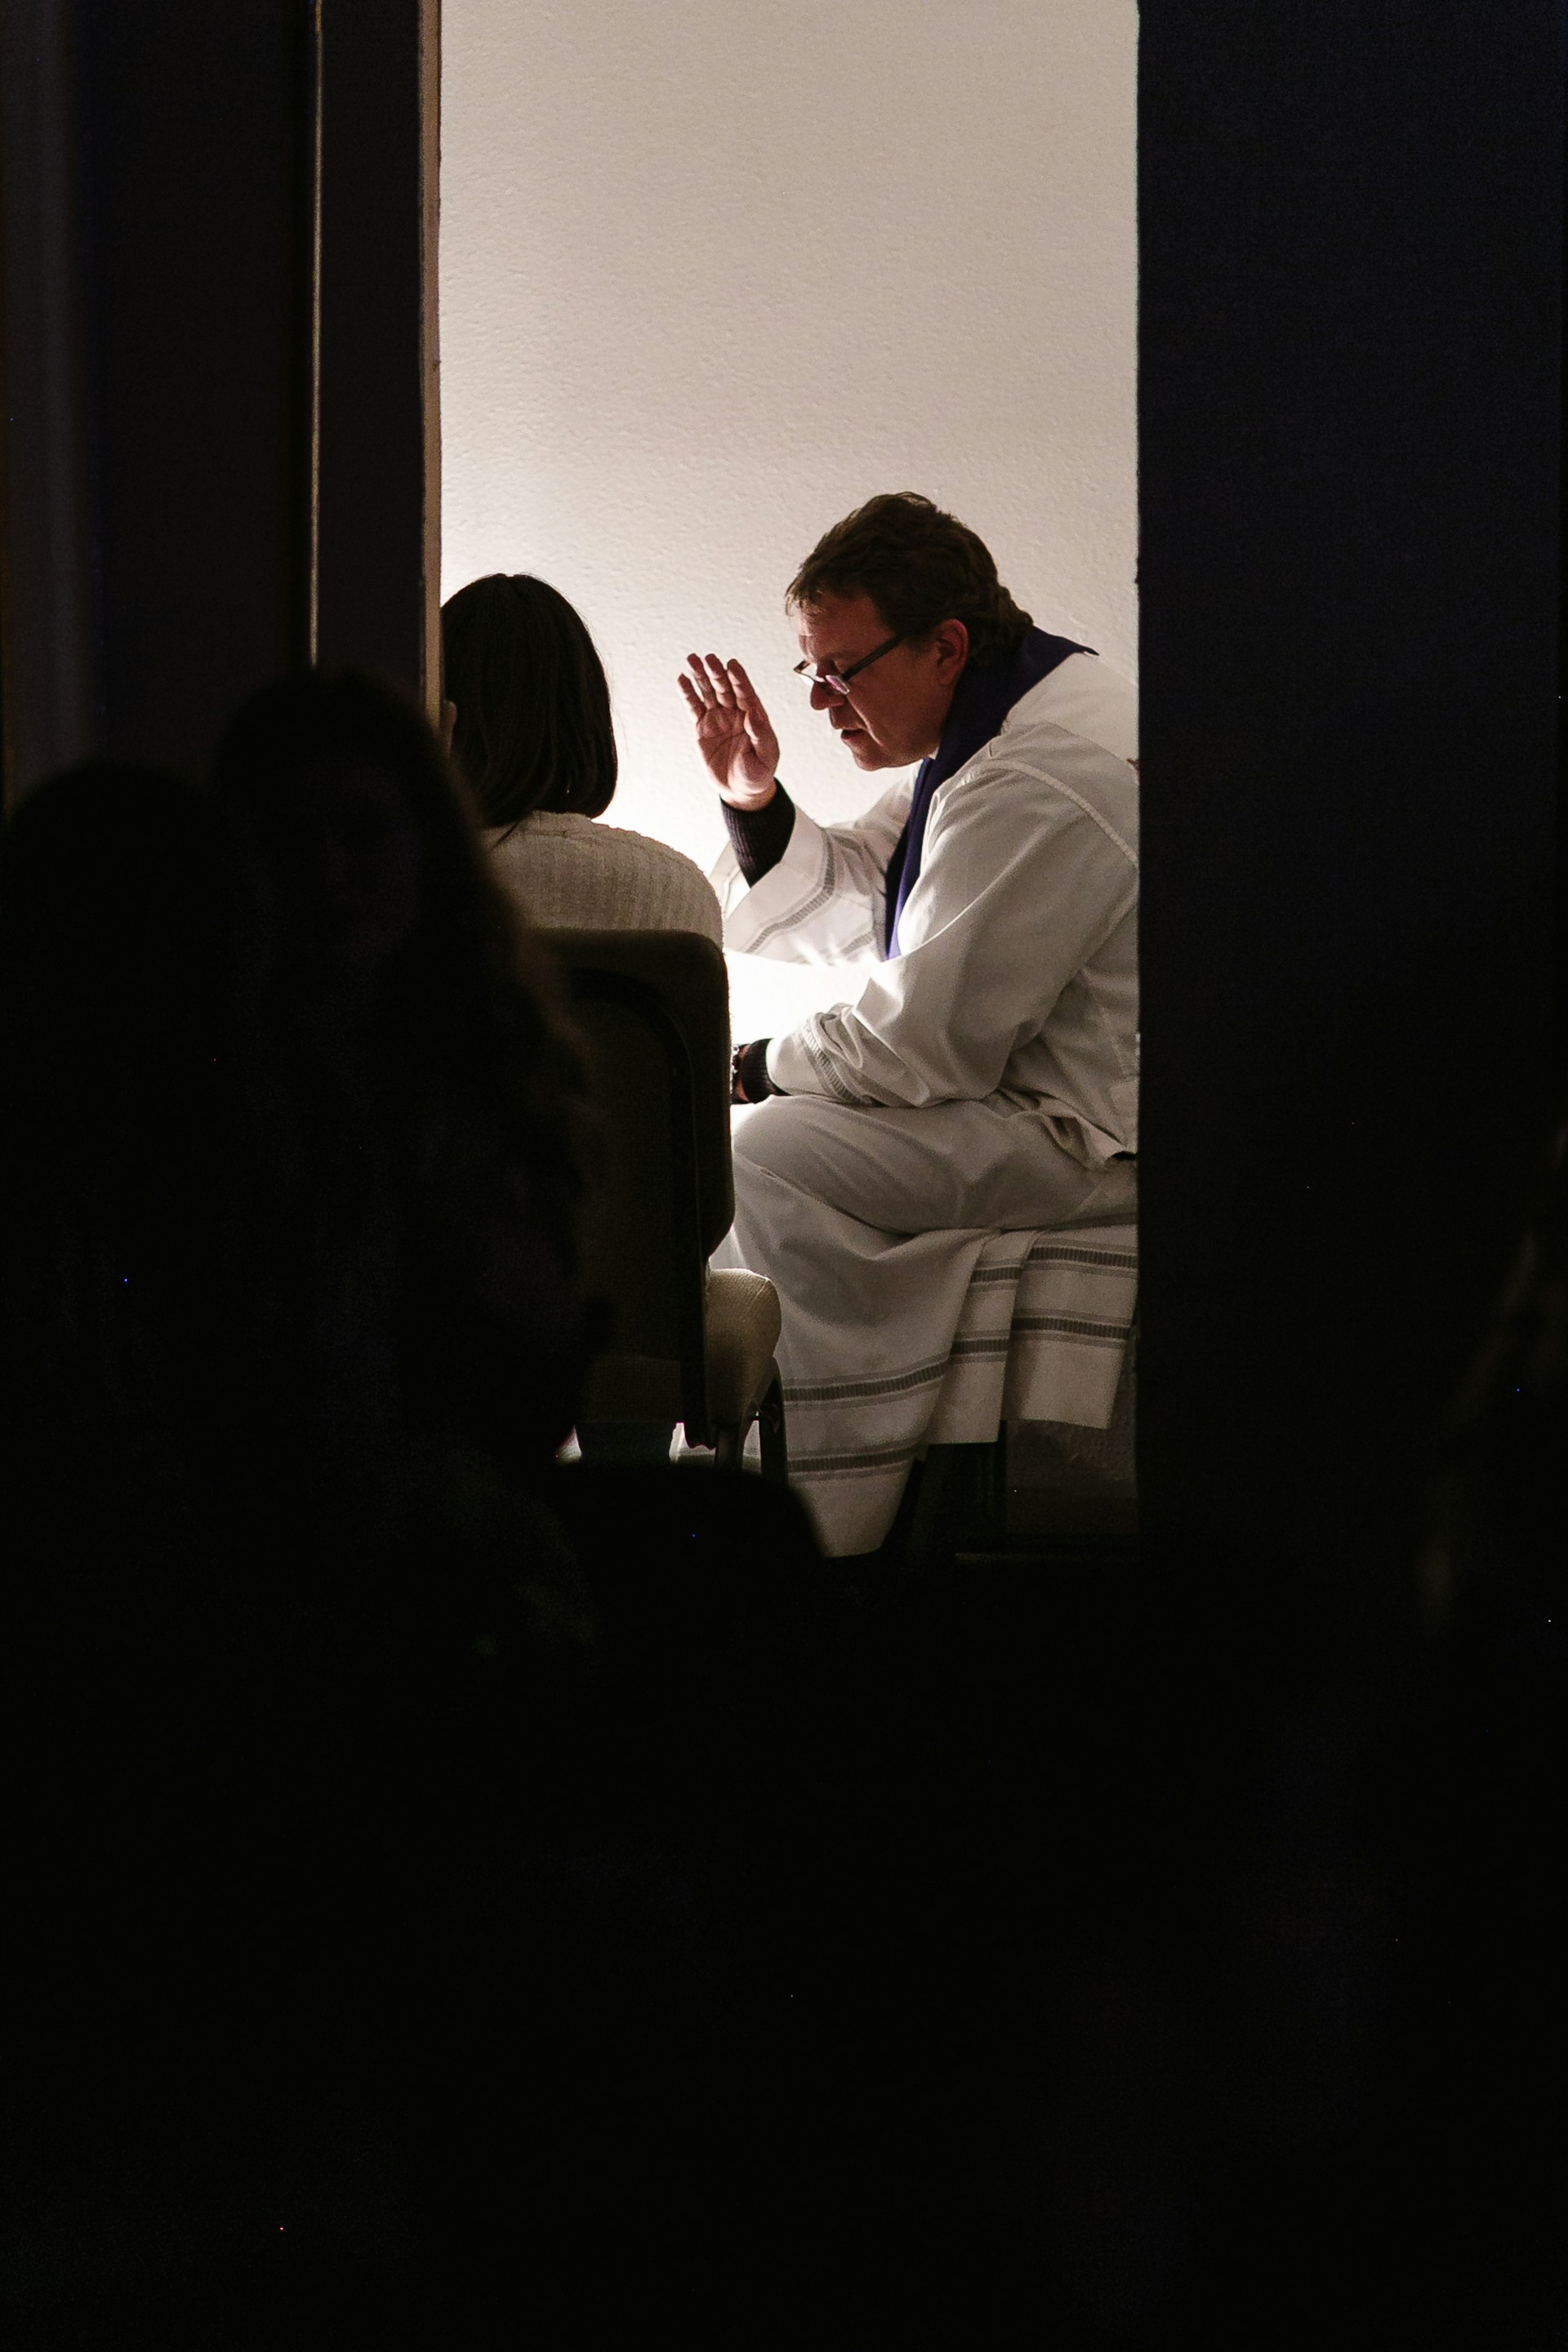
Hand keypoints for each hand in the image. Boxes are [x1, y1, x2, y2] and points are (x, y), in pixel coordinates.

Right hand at [678, 654, 779, 808]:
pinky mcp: (702, 727)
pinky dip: (687, 694)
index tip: (731, 665)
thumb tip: (753, 713)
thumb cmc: (758, 773)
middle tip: (708, 658)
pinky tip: (681, 679)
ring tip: (691, 659)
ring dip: (700, 676)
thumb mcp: (765, 756)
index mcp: (754, 715)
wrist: (740, 790)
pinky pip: (694, 707)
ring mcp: (718, 718)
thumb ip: (760, 734)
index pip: (745, 692)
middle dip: (716, 672)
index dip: (739, 678)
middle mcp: (735, 712)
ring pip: (707, 692)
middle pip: (724, 687)